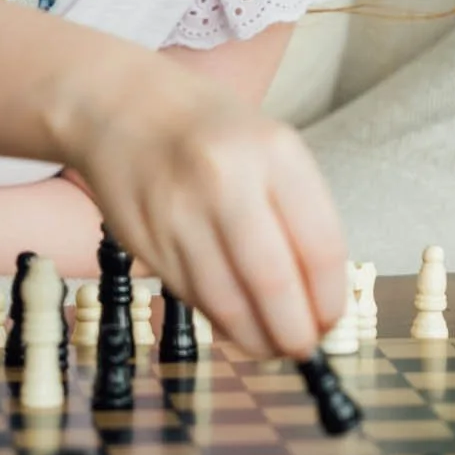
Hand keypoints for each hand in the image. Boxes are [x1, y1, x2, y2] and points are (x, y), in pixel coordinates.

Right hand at [58, 65, 348, 360]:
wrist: (122, 107)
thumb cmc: (211, 131)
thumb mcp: (269, 147)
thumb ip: (298, 214)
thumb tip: (319, 301)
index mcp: (274, 150)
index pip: (320, 246)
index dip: (329, 299)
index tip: (331, 321)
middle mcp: (226, 178)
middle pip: (274, 283)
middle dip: (295, 332)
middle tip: (304, 347)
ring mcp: (180, 211)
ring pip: (228, 301)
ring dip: (257, 338)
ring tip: (272, 345)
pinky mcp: (145, 240)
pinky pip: (193, 296)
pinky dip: (220, 319)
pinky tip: (234, 322)